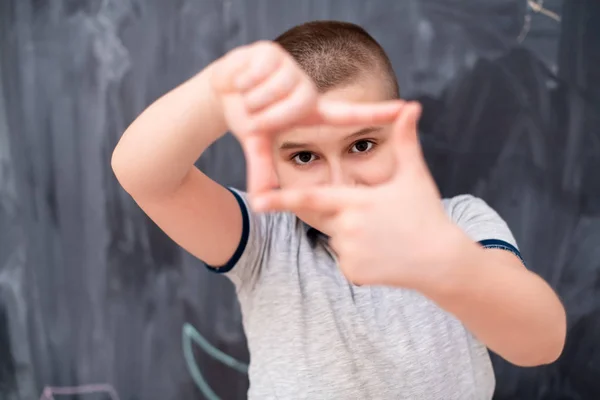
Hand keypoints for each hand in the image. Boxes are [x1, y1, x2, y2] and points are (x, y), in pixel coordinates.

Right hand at [210, 41, 403, 194]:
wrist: (221, 90)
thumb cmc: (246, 116)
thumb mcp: (257, 144)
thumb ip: (262, 169)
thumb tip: (260, 201)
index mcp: (310, 111)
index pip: (349, 114)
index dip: (378, 112)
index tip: (409, 108)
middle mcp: (306, 89)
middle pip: (287, 109)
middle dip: (262, 116)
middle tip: (254, 112)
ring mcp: (291, 68)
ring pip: (271, 92)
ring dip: (250, 99)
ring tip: (248, 94)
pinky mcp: (272, 51)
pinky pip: (258, 74)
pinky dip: (242, 80)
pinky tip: (243, 78)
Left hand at [252, 102, 465, 287]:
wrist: (442, 260)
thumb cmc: (427, 214)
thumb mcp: (414, 176)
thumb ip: (406, 140)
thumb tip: (412, 105)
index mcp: (356, 201)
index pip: (311, 198)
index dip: (281, 198)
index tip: (256, 199)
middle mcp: (347, 227)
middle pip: (329, 217)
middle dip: (347, 215)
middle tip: (379, 221)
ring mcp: (349, 252)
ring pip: (337, 238)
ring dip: (354, 236)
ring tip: (386, 237)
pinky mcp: (352, 273)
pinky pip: (346, 260)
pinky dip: (360, 256)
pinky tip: (385, 255)